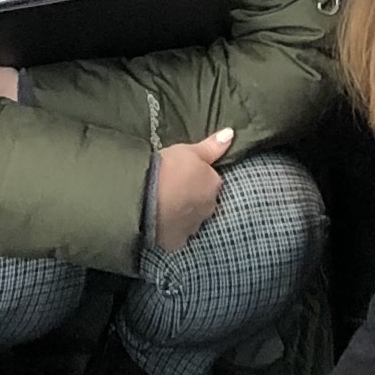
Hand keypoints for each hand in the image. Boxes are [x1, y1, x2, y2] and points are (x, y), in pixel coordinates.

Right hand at [150, 127, 233, 253]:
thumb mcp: (189, 150)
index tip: (184, 175)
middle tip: (174, 189)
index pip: (212, 182)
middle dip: (194, 198)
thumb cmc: (168, 168)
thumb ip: (212, 146)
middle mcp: (209, 208)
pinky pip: (178, 236)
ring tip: (166, 206)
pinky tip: (162, 224)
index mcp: (213, 186)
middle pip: (204, 202)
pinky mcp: (177, 242)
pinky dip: (172, 231)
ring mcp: (193, 227)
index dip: (198, 178)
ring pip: (193, 220)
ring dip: (184, 214)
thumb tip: (231, 133)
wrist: (143, 197)